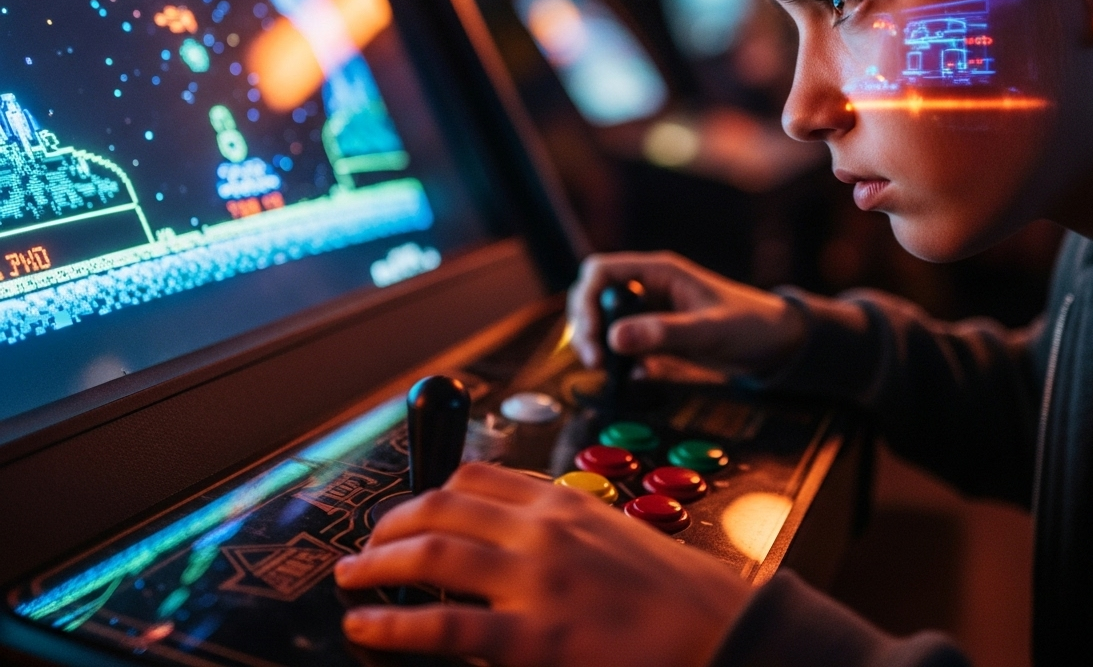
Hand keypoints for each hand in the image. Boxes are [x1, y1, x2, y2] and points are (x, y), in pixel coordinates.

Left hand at [335, 462, 752, 666]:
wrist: (718, 632)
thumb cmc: (675, 593)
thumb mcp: (614, 535)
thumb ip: (561, 530)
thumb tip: (510, 541)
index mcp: (562, 503)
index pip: (477, 477)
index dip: (429, 490)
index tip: (409, 507)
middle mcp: (542, 531)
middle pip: (441, 506)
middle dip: (391, 523)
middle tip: (367, 545)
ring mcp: (534, 581)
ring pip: (432, 553)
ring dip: (378, 563)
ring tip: (352, 577)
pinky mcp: (533, 637)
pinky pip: (444, 623)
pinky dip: (394, 621)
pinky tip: (367, 624)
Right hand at [567, 251, 805, 373]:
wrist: (774, 343)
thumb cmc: (749, 325)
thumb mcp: (709, 330)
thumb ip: (664, 332)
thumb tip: (615, 338)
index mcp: (658, 271)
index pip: (601, 272)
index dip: (587, 301)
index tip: (595, 336)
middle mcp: (647, 287)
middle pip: (593, 296)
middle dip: (586, 327)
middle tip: (595, 360)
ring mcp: (649, 310)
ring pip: (603, 321)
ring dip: (598, 345)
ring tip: (608, 370)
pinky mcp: (654, 334)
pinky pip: (622, 342)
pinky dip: (619, 359)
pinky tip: (637, 375)